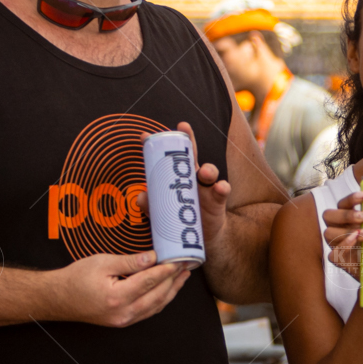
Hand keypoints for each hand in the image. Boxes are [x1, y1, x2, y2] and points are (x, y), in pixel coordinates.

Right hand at [55, 250, 190, 326]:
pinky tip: (168, 290)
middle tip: (186, 265)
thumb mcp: (102, 262)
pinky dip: (161, 300)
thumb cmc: (77, 278)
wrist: (58, 298)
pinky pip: (148, 312)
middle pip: (158, 295)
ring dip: (172, 291)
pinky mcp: (122, 322)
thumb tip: (153, 258)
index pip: (150, 280)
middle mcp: (123, 313)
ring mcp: (123, 320)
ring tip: (183, 276)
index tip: (179, 258)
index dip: (167, 269)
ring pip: (156, 306)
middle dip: (174, 279)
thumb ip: (130, 262)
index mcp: (117, 297)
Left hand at [139, 122, 230, 246]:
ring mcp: (207, 187)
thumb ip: (151, 205)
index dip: (159, 146)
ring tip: (204, 171)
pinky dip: (222, 188)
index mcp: (179, 177)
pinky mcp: (218, 200)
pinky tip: (220, 187)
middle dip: (188, 139)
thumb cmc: (181, 218)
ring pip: (209, 171)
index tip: (146, 136)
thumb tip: (140, 197)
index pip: (169, 158)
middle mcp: (193, 177)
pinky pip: (222, 191)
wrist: (202, 237)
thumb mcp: (162, 212)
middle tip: (184, 126)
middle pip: (191, 155)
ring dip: (208, 168)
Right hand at [322, 192, 362, 281]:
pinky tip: (357, 242)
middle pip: (329, 215)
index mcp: (348, 218)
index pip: (342, 203)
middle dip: (347, 214)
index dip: (351, 198)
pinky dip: (344, 246)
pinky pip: (333, 252)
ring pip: (328, 232)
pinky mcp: (337, 259)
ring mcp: (336, 244)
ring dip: (347, 230)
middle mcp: (338, 228)